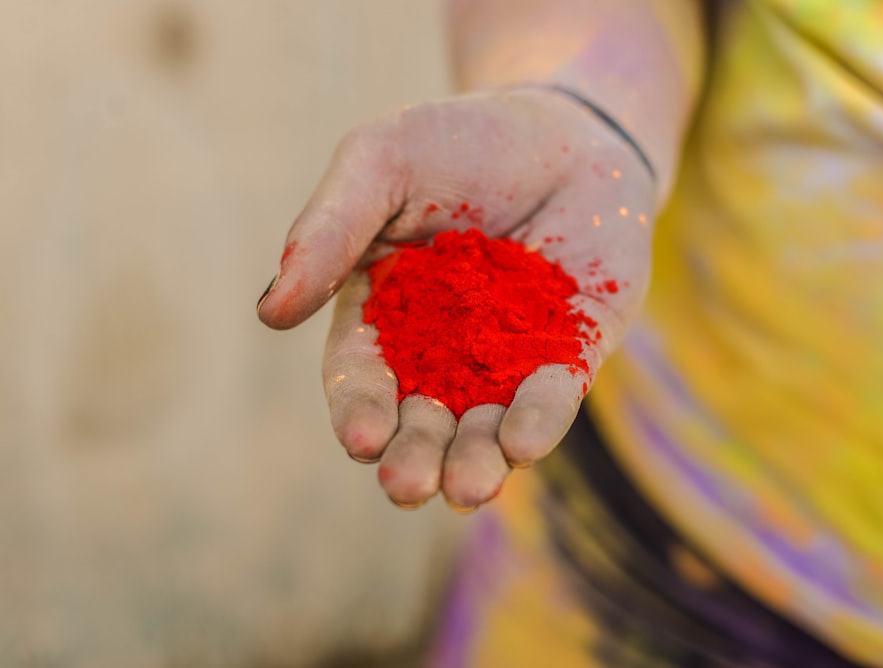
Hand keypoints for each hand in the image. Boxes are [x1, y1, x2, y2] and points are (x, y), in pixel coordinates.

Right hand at [257, 88, 656, 509]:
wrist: (566, 124)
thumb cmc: (460, 141)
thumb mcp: (381, 164)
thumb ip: (329, 231)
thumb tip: (268, 311)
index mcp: (385, 313)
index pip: (362, 374)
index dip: (358, 409)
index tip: (362, 438)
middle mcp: (445, 349)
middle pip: (422, 417)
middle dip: (414, 454)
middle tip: (408, 484)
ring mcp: (511, 354)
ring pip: (487, 423)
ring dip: (475, 459)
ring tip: (469, 488)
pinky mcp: (574, 348)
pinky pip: (556, 392)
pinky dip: (540, 418)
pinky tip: (525, 444)